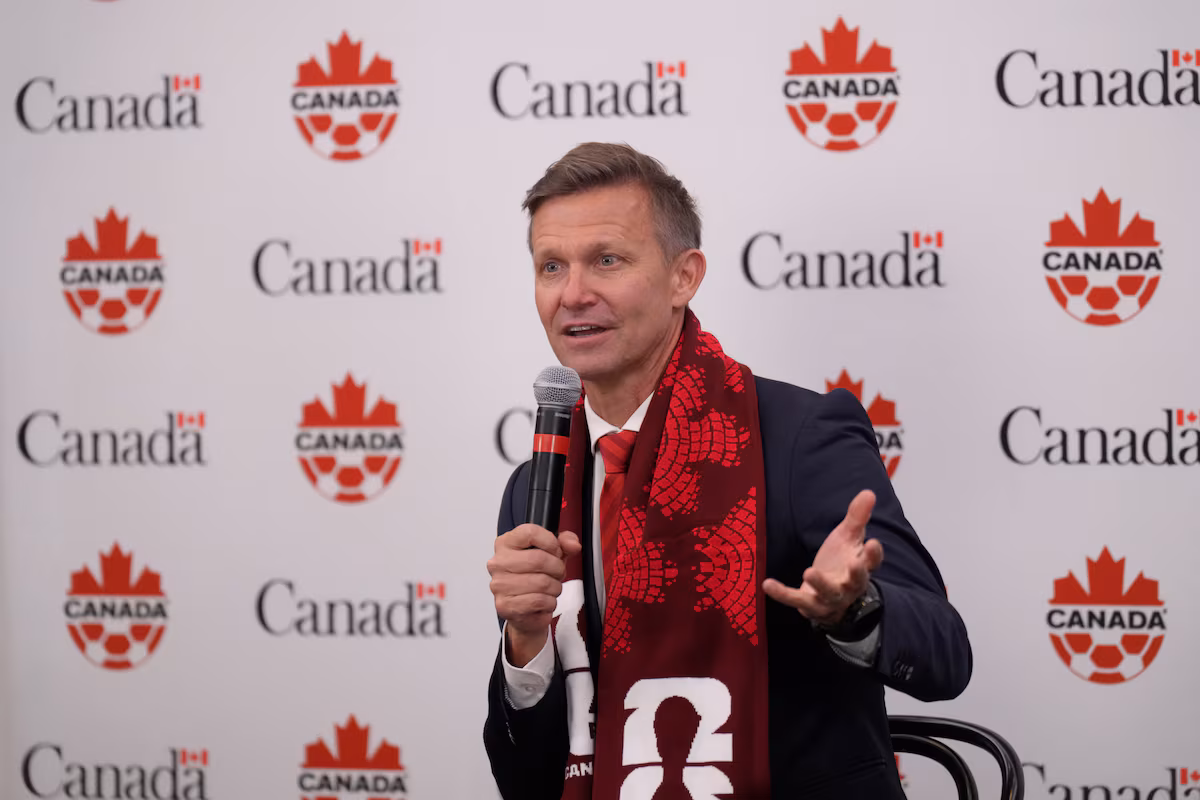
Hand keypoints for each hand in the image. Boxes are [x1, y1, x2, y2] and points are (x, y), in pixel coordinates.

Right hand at [487, 524, 581, 665]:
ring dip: (555, 588)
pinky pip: (539, 601)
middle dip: (557, 568)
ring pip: (542, 583)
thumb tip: (573, 544)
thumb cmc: (534, 577)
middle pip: (539, 559)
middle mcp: (499, 563)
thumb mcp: (551, 554)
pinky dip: (549, 603)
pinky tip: (544, 601)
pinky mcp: (505, 605)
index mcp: (506, 543)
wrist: (523, 609)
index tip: (555, 551)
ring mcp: (500, 585)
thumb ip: (564, 542)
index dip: (551, 542)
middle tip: (557, 573)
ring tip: (550, 589)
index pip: (530, 532)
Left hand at [762, 489, 883, 626]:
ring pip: (829, 593)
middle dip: (856, 574)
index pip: (872, 562)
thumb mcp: (848, 538)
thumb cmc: (841, 562)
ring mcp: (831, 598)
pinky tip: (767, 584)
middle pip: (856, 581)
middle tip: (854, 564)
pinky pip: (796, 600)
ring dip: (820, 584)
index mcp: (862, 568)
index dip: (874, 554)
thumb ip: (857, 517)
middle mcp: (850, 586)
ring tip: (809, 571)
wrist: (830, 597)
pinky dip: (782, 593)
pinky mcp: (811, 605)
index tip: (873, 542)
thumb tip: (868, 492)